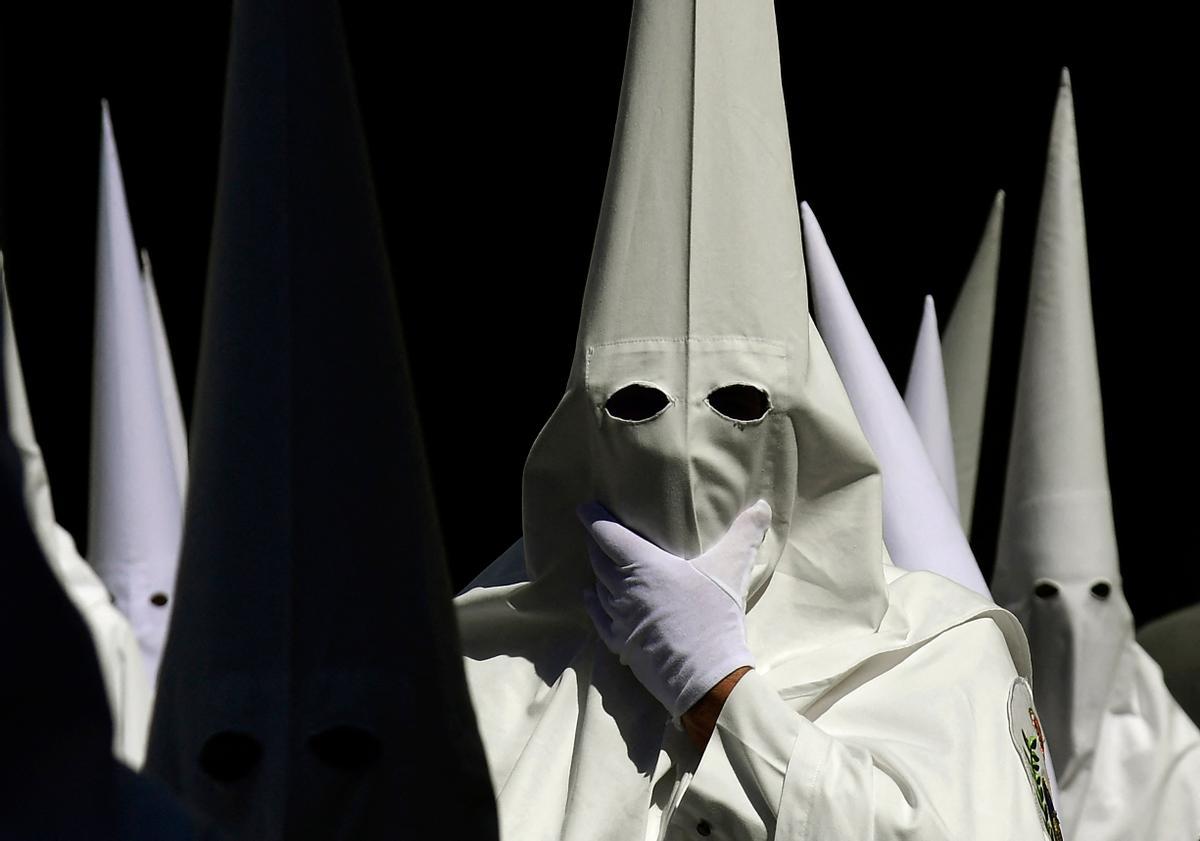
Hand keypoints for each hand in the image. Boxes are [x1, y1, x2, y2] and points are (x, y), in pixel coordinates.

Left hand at [578, 500, 770, 718]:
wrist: (706, 677)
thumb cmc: (714, 617)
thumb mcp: (732, 569)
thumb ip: (746, 534)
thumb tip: (762, 505)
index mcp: (643, 565)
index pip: (608, 534)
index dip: (593, 518)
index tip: (584, 508)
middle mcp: (623, 589)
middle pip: (599, 559)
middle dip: (596, 543)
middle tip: (597, 532)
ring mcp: (619, 619)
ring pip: (598, 587)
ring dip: (597, 571)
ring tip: (599, 560)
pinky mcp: (620, 644)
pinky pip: (598, 618)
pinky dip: (592, 603)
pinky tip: (589, 597)